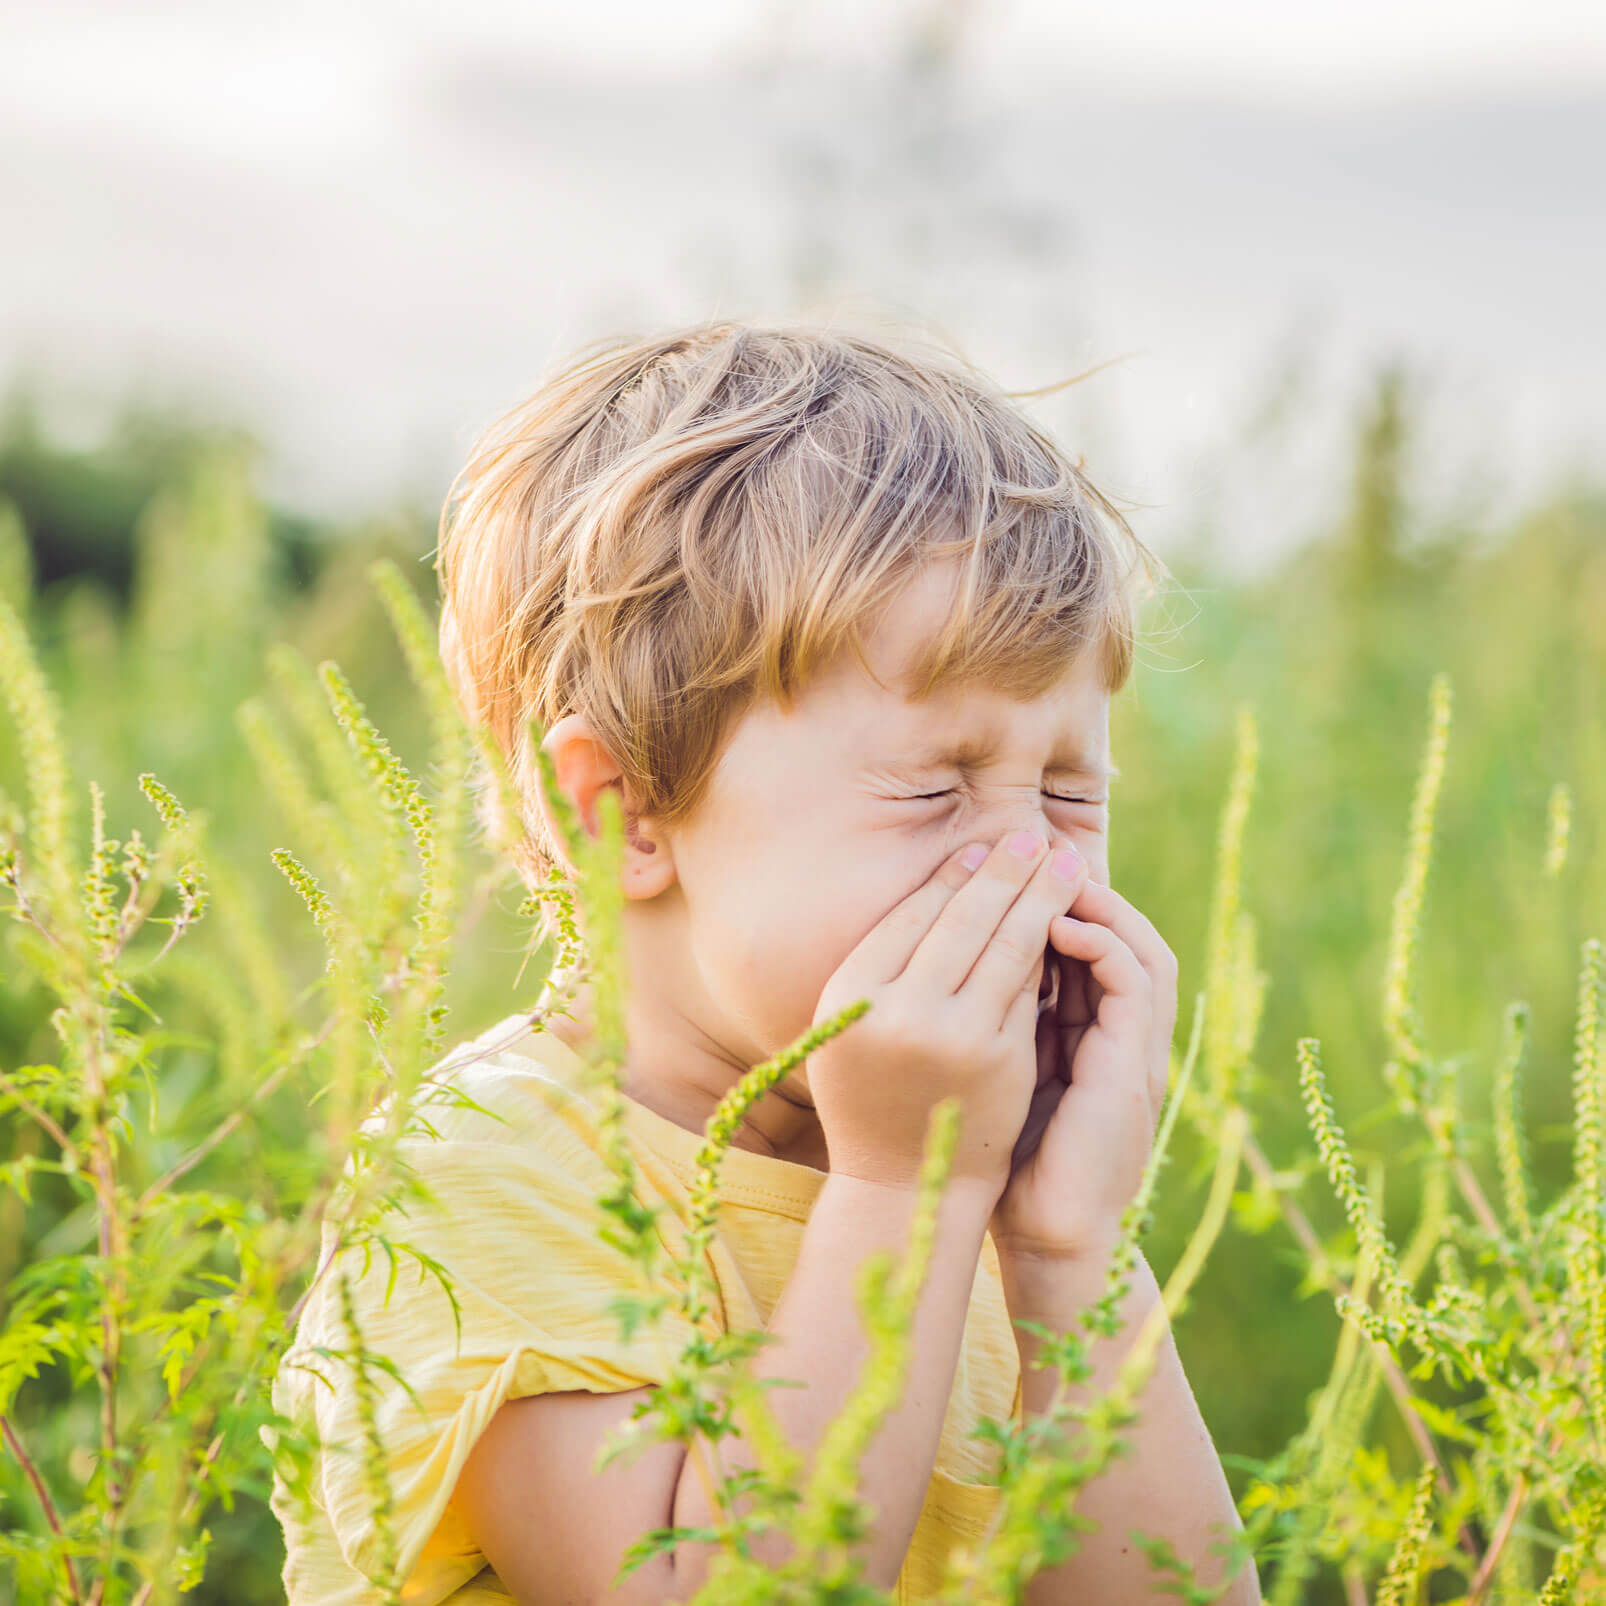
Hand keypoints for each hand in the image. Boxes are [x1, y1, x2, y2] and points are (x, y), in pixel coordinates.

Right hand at [808, 831, 1086, 1194]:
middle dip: (1004, 870)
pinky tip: (1065, 919)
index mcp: (848, 994)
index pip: (911, 916)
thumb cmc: (871, 1094)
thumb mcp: (849, 1027)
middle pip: (962, 919)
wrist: (901, 1185)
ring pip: (1006, 945)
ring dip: (1039, 896)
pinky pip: (1028, 988)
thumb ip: (883, 967)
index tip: (980, 847)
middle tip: (1032, 835)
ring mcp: (953, 1035)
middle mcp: (897, 1010)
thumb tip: (946, 884)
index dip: (952, 877)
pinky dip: (1049, 948)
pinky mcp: (1000, 1059)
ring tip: (1062, 862)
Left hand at [989, 874, 1178, 1262]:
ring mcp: (1136, 1051)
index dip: (1056, 901)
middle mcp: (1122, 1036)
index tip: (1007, 866)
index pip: (1089, 944)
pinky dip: (1102, 946)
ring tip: (1048, 873)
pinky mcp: (1135, 1069)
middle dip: (1080, 887)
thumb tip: (947, 962)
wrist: (1046, 1235)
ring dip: (1098, 905)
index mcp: (1093, 1034)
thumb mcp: (999, 1072)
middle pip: (1123, 934)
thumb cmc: (1009, 1158)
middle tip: (1033, 847)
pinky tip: (1055, 926)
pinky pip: (1135, 985)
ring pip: (1140, 948)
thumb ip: (996, 1021)